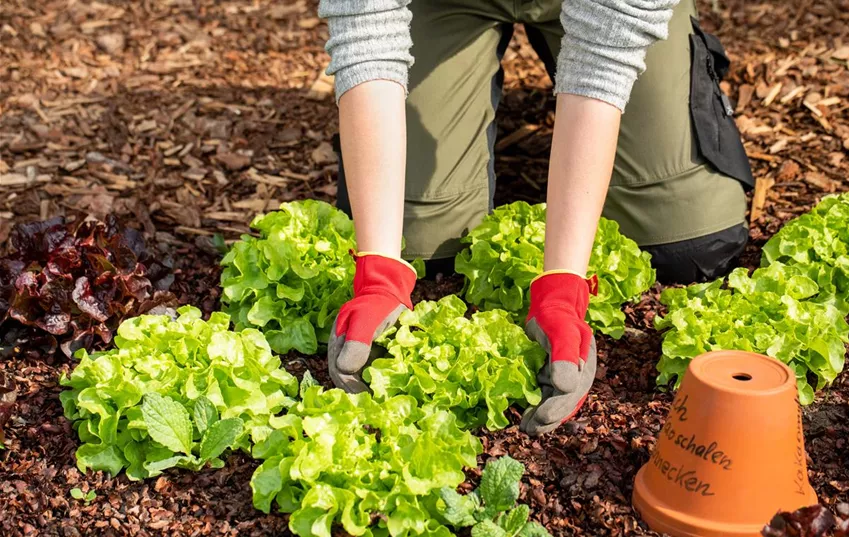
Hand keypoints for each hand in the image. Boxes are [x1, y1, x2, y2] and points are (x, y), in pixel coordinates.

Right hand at [328, 252, 415, 392]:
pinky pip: (366, 370)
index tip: (367, 401)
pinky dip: (373, 380)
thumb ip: (357, 343)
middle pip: (346, 379)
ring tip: (378, 404)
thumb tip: (346, 371)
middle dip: (358, 395)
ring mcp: (354, 350)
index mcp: (338, 344)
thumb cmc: (377, 303)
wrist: (388, 288)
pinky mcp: (367, 351)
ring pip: (355, 376)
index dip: (352, 389)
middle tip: (374, 409)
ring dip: (364, 390)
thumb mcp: (366, 321)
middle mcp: (343, 350)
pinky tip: (384, 389)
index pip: (340, 374)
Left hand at [521, 271, 597, 435]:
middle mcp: (577, 378)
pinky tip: (525, 413)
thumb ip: (564, 358)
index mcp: (583, 370)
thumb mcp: (562, 333)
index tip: (538, 419)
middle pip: (562, 405)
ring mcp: (565, 378)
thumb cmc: (557, 317)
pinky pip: (546, 396)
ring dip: (541, 418)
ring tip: (525, 427)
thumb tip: (565, 388)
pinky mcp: (552, 376)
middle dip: (546, 420)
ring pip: (553, 404)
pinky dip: (537, 406)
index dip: (554, 411)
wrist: (552, 305)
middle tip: (527, 430)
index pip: (568, 397)